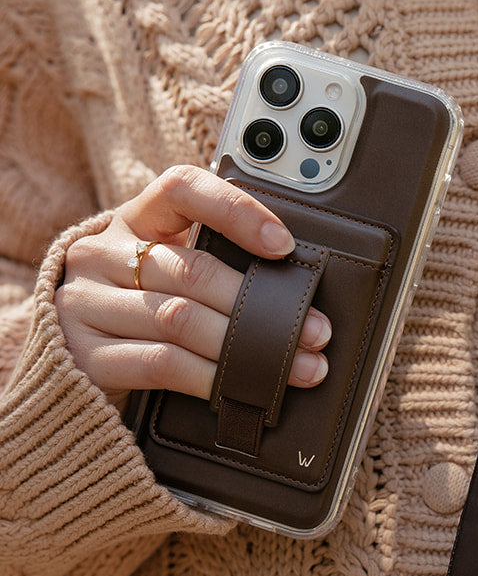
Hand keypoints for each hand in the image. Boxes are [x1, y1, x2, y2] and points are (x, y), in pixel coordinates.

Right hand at [55, 166, 330, 410]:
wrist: (65, 368)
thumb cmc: (133, 316)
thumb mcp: (162, 276)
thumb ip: (206, 264)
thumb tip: (288, 284)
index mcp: (131, 220)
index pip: (182, 188)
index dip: (237, 210)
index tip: (284, 245)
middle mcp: (100, 254)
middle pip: (193, 270)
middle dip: (261, 306)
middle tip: (313, 332)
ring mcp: (85, 304)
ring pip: (181, 319)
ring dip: (246, 347)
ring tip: (295, 366)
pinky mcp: (83, 354)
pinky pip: (161, 363)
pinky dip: (209, 377)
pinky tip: (237, 387)